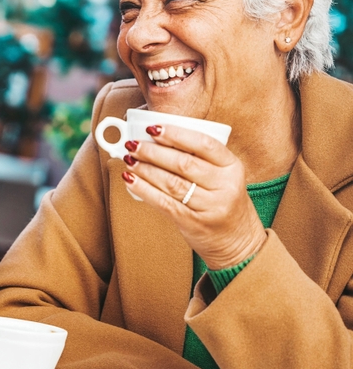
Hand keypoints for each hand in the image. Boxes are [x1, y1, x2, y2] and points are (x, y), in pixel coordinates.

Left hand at [122, 124, 265, 269]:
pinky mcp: (193, 223)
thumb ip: (200, 159)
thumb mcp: (224, 176)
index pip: (204, 144)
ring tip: (129, 159)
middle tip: (133, 144)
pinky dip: (143, 189)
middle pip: (183, 163)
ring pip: (171, 182)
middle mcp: (225, 186)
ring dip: (145, 169)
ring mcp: (210, 206)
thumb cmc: (224, 201)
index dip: (176, 134)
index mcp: (233, 167)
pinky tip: (130, 180)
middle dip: (153, 151)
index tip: (152, 128)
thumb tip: (157, 139)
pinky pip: (164, 202)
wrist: (238, 240)